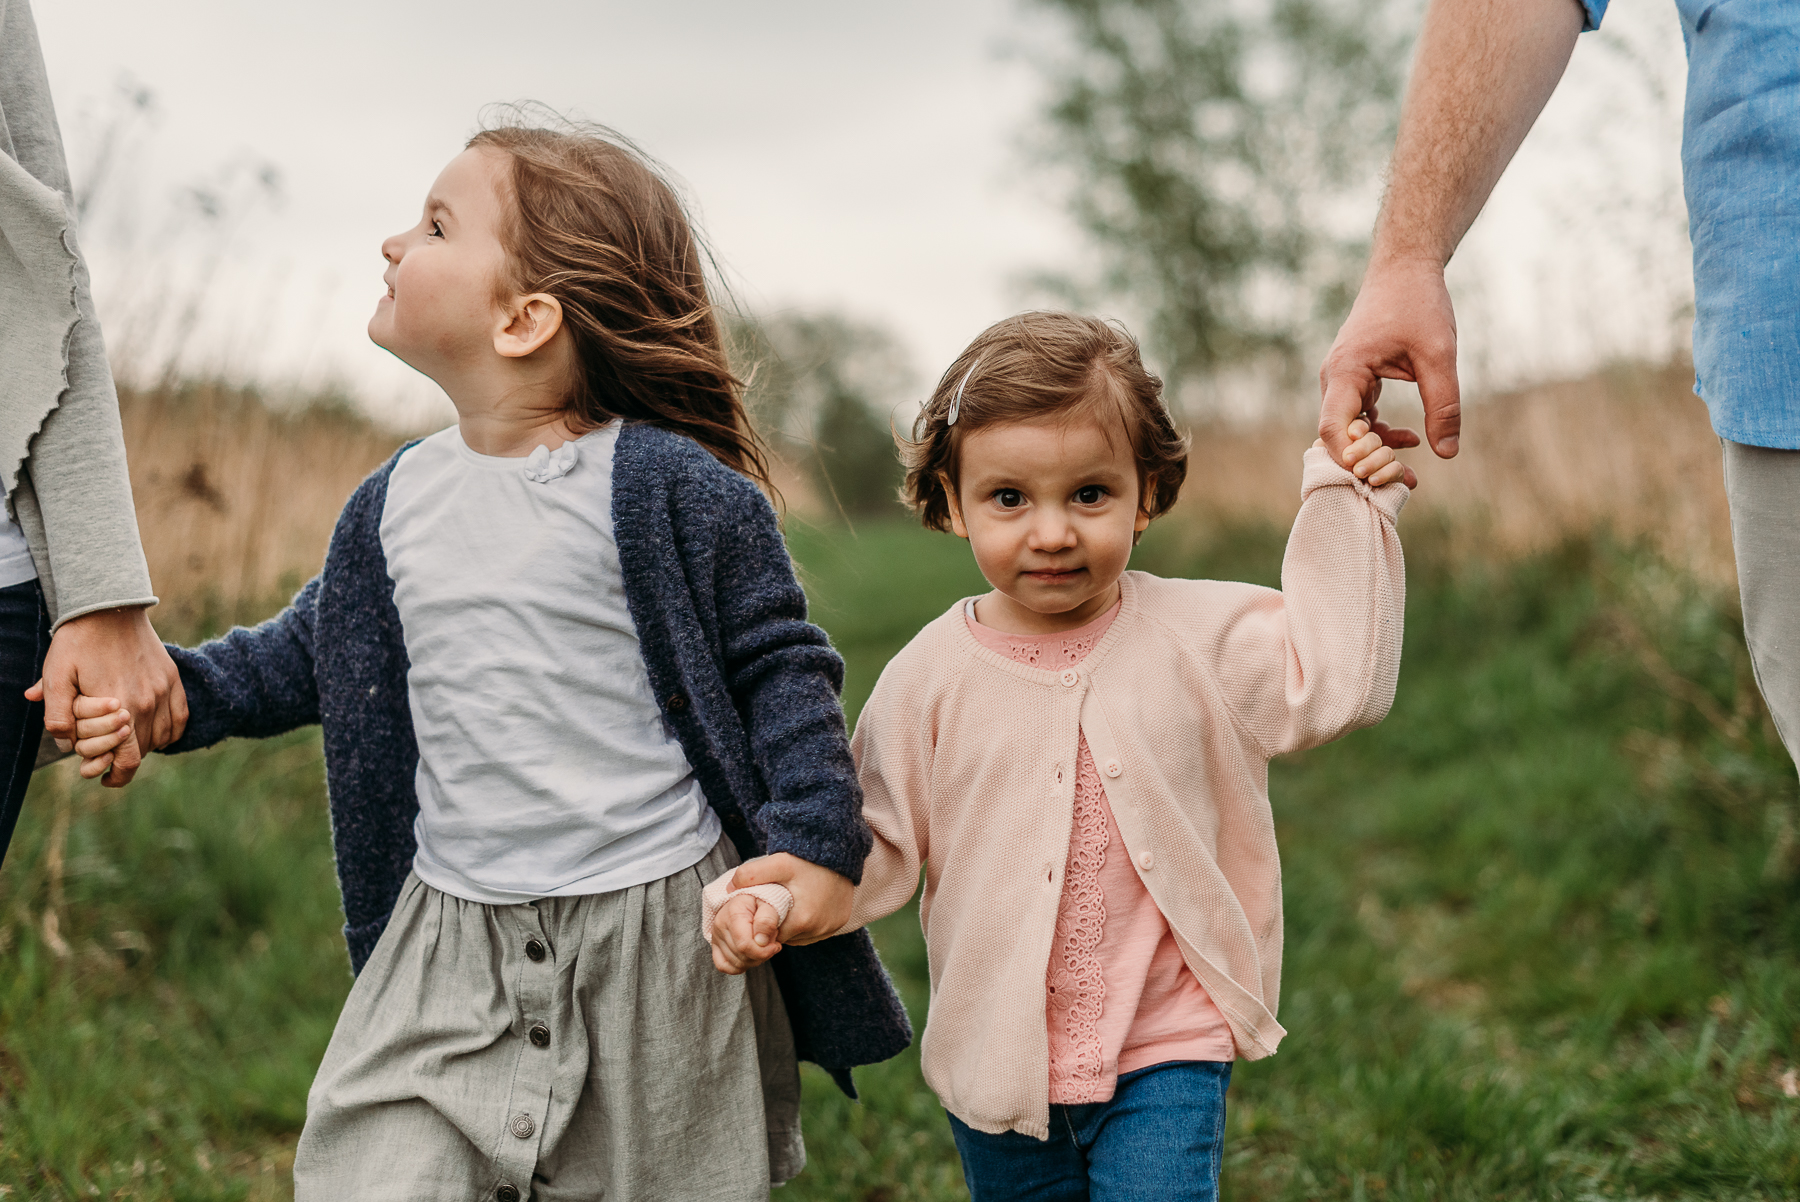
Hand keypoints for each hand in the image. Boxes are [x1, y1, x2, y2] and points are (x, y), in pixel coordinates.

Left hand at [34, 606, 185, 786]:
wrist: (109, 608)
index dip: (117, 776)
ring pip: (162, 737)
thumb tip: (64, 741)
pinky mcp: (173, 679)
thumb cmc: (78, 642)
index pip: (128, 759)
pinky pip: (180, 719)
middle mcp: (147, 702)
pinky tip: (153, 730)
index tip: (105, 777)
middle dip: (124, 757)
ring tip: (127, 741)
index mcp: (119, 706)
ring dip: (145, 745)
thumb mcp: (56, 675)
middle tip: (106, 753)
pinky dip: (169, 731)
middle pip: (143, 750)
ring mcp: (164, 690)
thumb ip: (56, 712)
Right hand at [710, 893, 784, 974]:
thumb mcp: (771, 903)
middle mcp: (720, 924)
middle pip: (742, 956)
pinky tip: (752, 956)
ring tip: (763, 944)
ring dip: (754, 960)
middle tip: (772, 942)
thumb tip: (761, 942)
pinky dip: (740, 966)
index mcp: (733, 912)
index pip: (745, 945)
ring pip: (736, 963)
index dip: (764, 952)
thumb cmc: (764, 899)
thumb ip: (767, 920)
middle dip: (762, 955)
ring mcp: (716, 936)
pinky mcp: (715, 944)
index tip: (776, 945)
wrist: (752, 897)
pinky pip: (724, 966)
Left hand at [730, 852, 852, 945]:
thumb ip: (751, 875)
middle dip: (779, 923)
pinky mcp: (840, 922)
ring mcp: (831, 927)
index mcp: (801, 920)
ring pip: (801, 936)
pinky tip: (807, 904)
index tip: (767, 906)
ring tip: (793, 902)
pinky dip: (809, 923)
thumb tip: (730, 889)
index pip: (772, 935)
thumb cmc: (806, 859)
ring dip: (794, 924)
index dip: (765, 922)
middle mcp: (818, 929)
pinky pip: (817, 931)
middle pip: (787, 937)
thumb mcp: (778, 863)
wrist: (839, 849)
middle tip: (779, 901)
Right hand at [1318, 256, 1457, 486]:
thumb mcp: (1439, 355)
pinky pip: (1357, 417)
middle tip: (1407, 480)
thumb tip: (1447, 454)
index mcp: (1346, 372)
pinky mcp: (1354, 380)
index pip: (1333, 429)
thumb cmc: (1419, 304)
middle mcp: (1335, 380)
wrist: (1405, 268)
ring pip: (1349, 431)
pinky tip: (1408, 439)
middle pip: (1338, 437)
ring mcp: (1342, 381)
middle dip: (1369, 464)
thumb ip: (1444, 405)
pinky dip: (1378, 434)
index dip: (1353, 459)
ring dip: (1375, 451)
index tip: (1385, 472)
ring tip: (1411, 469)